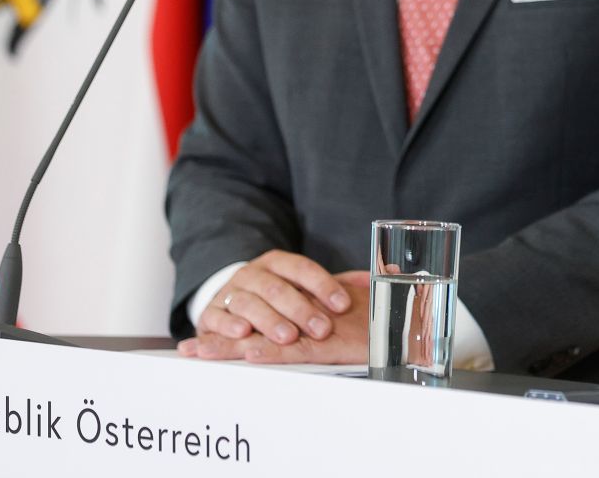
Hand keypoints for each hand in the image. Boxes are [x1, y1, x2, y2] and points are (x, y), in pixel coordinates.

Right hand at [179, 249, 359, 355]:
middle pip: (277, 288)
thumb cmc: (275, 297)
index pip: (302, 269)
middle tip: (321, 329)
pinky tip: (243, 333)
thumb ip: (341, 283)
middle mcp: (252, 274)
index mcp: (277, 262)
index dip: (324, 286)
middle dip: (301, 310)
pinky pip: (217, 318)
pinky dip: (228, 326)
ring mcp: (229, 293)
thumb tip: (389, 273)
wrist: (230, 300)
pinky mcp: (209, 314)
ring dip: (269, 320)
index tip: (344, 305)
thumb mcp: (304, 286)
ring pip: (249, 303)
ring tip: (288, 336)